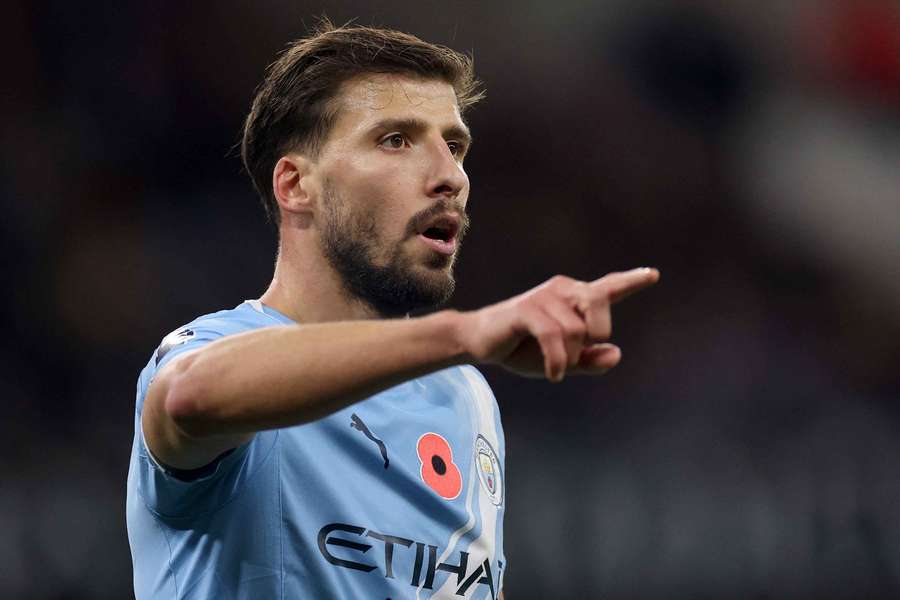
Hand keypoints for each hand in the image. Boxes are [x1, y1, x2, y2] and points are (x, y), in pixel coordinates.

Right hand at [457, 268, 658, 380]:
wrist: (480, 343)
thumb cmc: (523, 348)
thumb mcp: (563, 361)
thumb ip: (590, 360)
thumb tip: (615, 353)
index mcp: (574, 299)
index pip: (608, 288)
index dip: (631, 281)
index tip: (652, 275)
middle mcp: (562, 290)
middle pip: (599, 308)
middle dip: (594, 335)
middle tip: (574, 354)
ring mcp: (543, 297)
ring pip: (576, 331)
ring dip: (568, 356)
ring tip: (553, 364)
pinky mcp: (526, 309)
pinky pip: (554, 336)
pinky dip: (557, 360)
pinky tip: (553, 374)